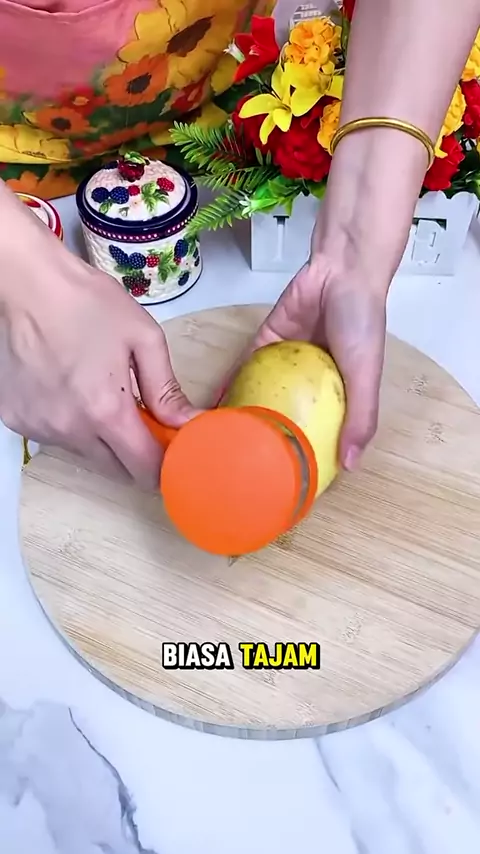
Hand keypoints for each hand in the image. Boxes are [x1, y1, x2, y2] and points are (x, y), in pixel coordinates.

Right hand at [0, 204, 199, 489]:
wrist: (25, 284)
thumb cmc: (85, 302)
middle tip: (143, 422)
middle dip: (135, 455)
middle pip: (115, 469)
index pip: (143, 468)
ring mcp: (39, 427)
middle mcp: (69, 429)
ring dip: (101, 439)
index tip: (173, 452)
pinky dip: (69, 424)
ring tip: (101, 396)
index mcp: (106, 411)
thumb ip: (167, 388)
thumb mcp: (143, 337)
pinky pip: (54, 436)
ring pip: (84, 454)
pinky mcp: (16, 419)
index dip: (164, 466)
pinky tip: (70, 390)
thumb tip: (188, 421)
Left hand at [218, 253, 387, 470]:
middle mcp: (309, 384)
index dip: (302, 456)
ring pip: (259, 394)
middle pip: (283, 417)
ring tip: (218, 443)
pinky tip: (214, 406)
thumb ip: (360, 418)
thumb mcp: (366, 376)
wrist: (342, 269)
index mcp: (337, 396)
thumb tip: (350, 466)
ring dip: (242, 414)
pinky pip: (244, 366)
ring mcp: (284, 363)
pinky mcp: (266, 341)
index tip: (281, 482)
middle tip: (238, 467)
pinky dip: (232, 383)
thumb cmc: (362, 324)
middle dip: (264, 439)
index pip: (318, 434)